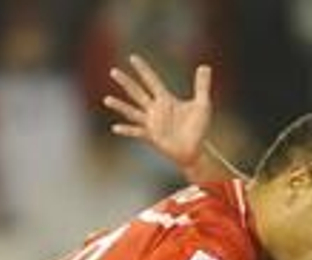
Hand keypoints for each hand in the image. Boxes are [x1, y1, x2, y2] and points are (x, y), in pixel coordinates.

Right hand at [103, 54, 211, 174]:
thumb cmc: (197, 128)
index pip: (152, 80)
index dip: (143, 69)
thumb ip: (202, 86)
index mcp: (165, 99)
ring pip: (132, 111)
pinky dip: (127, 130)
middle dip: (126, 82)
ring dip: (120, 106)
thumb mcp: (202, 105)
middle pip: (137, 92)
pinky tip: (115, 128)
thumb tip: (205, 66)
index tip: (133, 57)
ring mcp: (152, 124)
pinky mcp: (152, 137)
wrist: (195, 151)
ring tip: (107, 99)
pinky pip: (137, 132)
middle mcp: (155, 110)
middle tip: (113, 71)